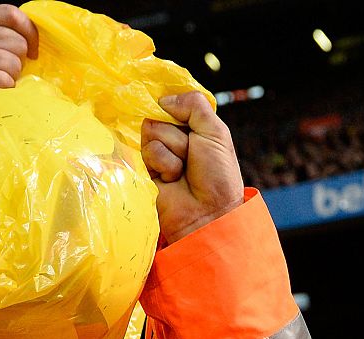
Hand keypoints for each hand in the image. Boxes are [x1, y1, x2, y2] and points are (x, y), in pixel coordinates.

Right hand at [0, 5, 38, 117]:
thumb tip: (28, 42)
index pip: (9, 13)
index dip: (30, 30)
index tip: (33, 51)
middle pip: (16, 41)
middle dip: (20, 62)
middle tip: (9, 75)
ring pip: (12, 62)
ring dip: (12, 79)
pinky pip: (2, 80)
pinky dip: (4, 90)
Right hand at [142, 93, 244, 244]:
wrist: (209, 212)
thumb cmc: (218, 175)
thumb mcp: (216, 132)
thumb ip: (194, 105)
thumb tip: (163, 99)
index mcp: (192, 127)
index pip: (172, 103)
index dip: (176, 109)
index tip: (187, 123)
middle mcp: (173, 138)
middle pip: (158, 116)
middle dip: (178, 136)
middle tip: (192, 155)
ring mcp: (158, 153)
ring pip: (151, 132)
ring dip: (173, 151)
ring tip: (183, 171)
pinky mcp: (145, 169)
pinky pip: (148, 151)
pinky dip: (165, 164)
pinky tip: (173, 179)